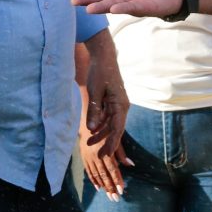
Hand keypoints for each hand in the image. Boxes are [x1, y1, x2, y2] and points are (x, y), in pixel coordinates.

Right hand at [80, 133, 131, 201]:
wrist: (87, 125)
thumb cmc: (105, 132)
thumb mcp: (115, 139)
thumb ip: (121, 153)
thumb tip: (131, 165)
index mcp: (105, 151)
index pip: (112, 169)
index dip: (117, 180)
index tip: (122, 190)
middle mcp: (96, 156)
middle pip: (104, 175)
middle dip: (111, 187)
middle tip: (116, 198)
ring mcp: (88, 158)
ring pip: (97, 175)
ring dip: (103, 186)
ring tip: (109, 196)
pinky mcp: (84, 158)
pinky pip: (89, 171)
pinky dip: (93, 180)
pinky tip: (98, 188)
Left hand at [83, 31, 128, 156]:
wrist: (104, 57)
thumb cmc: (100, 72)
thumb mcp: (95, 92)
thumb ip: (94, 110)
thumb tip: (91, 129)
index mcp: (121, 105)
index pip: (117, 129)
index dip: (111, 143)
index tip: (105, 154)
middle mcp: (122, 106)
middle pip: (115, 129)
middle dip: (105, 141)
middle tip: (97, 154)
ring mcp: (118, 104)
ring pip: (111, 123)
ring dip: (101, 133)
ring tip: (88, 142)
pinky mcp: (112, 101)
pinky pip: (108, 116)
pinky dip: (100, 123)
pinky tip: (92, 131)